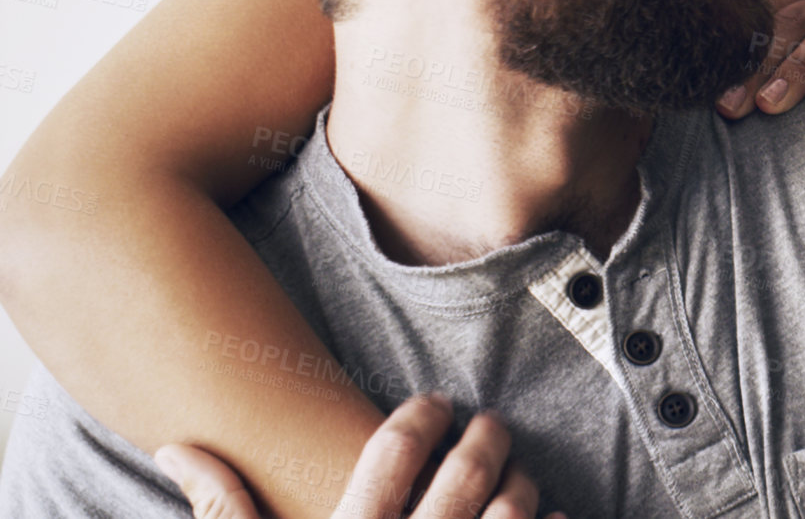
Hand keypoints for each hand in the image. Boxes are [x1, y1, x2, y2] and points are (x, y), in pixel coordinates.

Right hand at [154, 394, 562, 518]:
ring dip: (522, 485)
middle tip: (490, 424)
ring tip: (518, 473)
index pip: (393, 452)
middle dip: (486, 437)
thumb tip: (178, 448)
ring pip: (510, 515)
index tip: (433, 402)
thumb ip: (224, 513)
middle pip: (466, 474)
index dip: (420, 415)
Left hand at [717, 0, 804, 118]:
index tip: (717, 101)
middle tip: (736, 108)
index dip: (737, 58)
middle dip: (759, 68)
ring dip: (800, 65)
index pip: (764, 20)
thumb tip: (717, 97)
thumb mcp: (797, 64)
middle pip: (791, 24)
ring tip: (773, 102)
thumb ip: (764, 65)